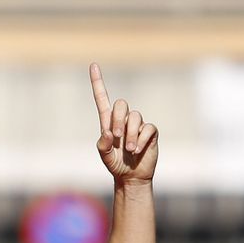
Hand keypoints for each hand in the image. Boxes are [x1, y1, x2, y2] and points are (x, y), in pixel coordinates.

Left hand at [89, 63, 157, 184]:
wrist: (131, 176)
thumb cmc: (116, 164)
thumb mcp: (104, 156)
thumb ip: (103, 144)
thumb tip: (108, 132)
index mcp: (108, 122)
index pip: (102, 98)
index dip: (97, 82)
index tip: (93, 65)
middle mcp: (123, 120)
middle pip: (121, 104)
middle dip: (118, 119)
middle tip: (116, 136)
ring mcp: (138, 124)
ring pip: (135, 116)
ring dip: (130, 134)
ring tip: (129, 149)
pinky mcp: (150, 131)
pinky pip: (147, 128)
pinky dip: (141, 140)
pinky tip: (137, 150)